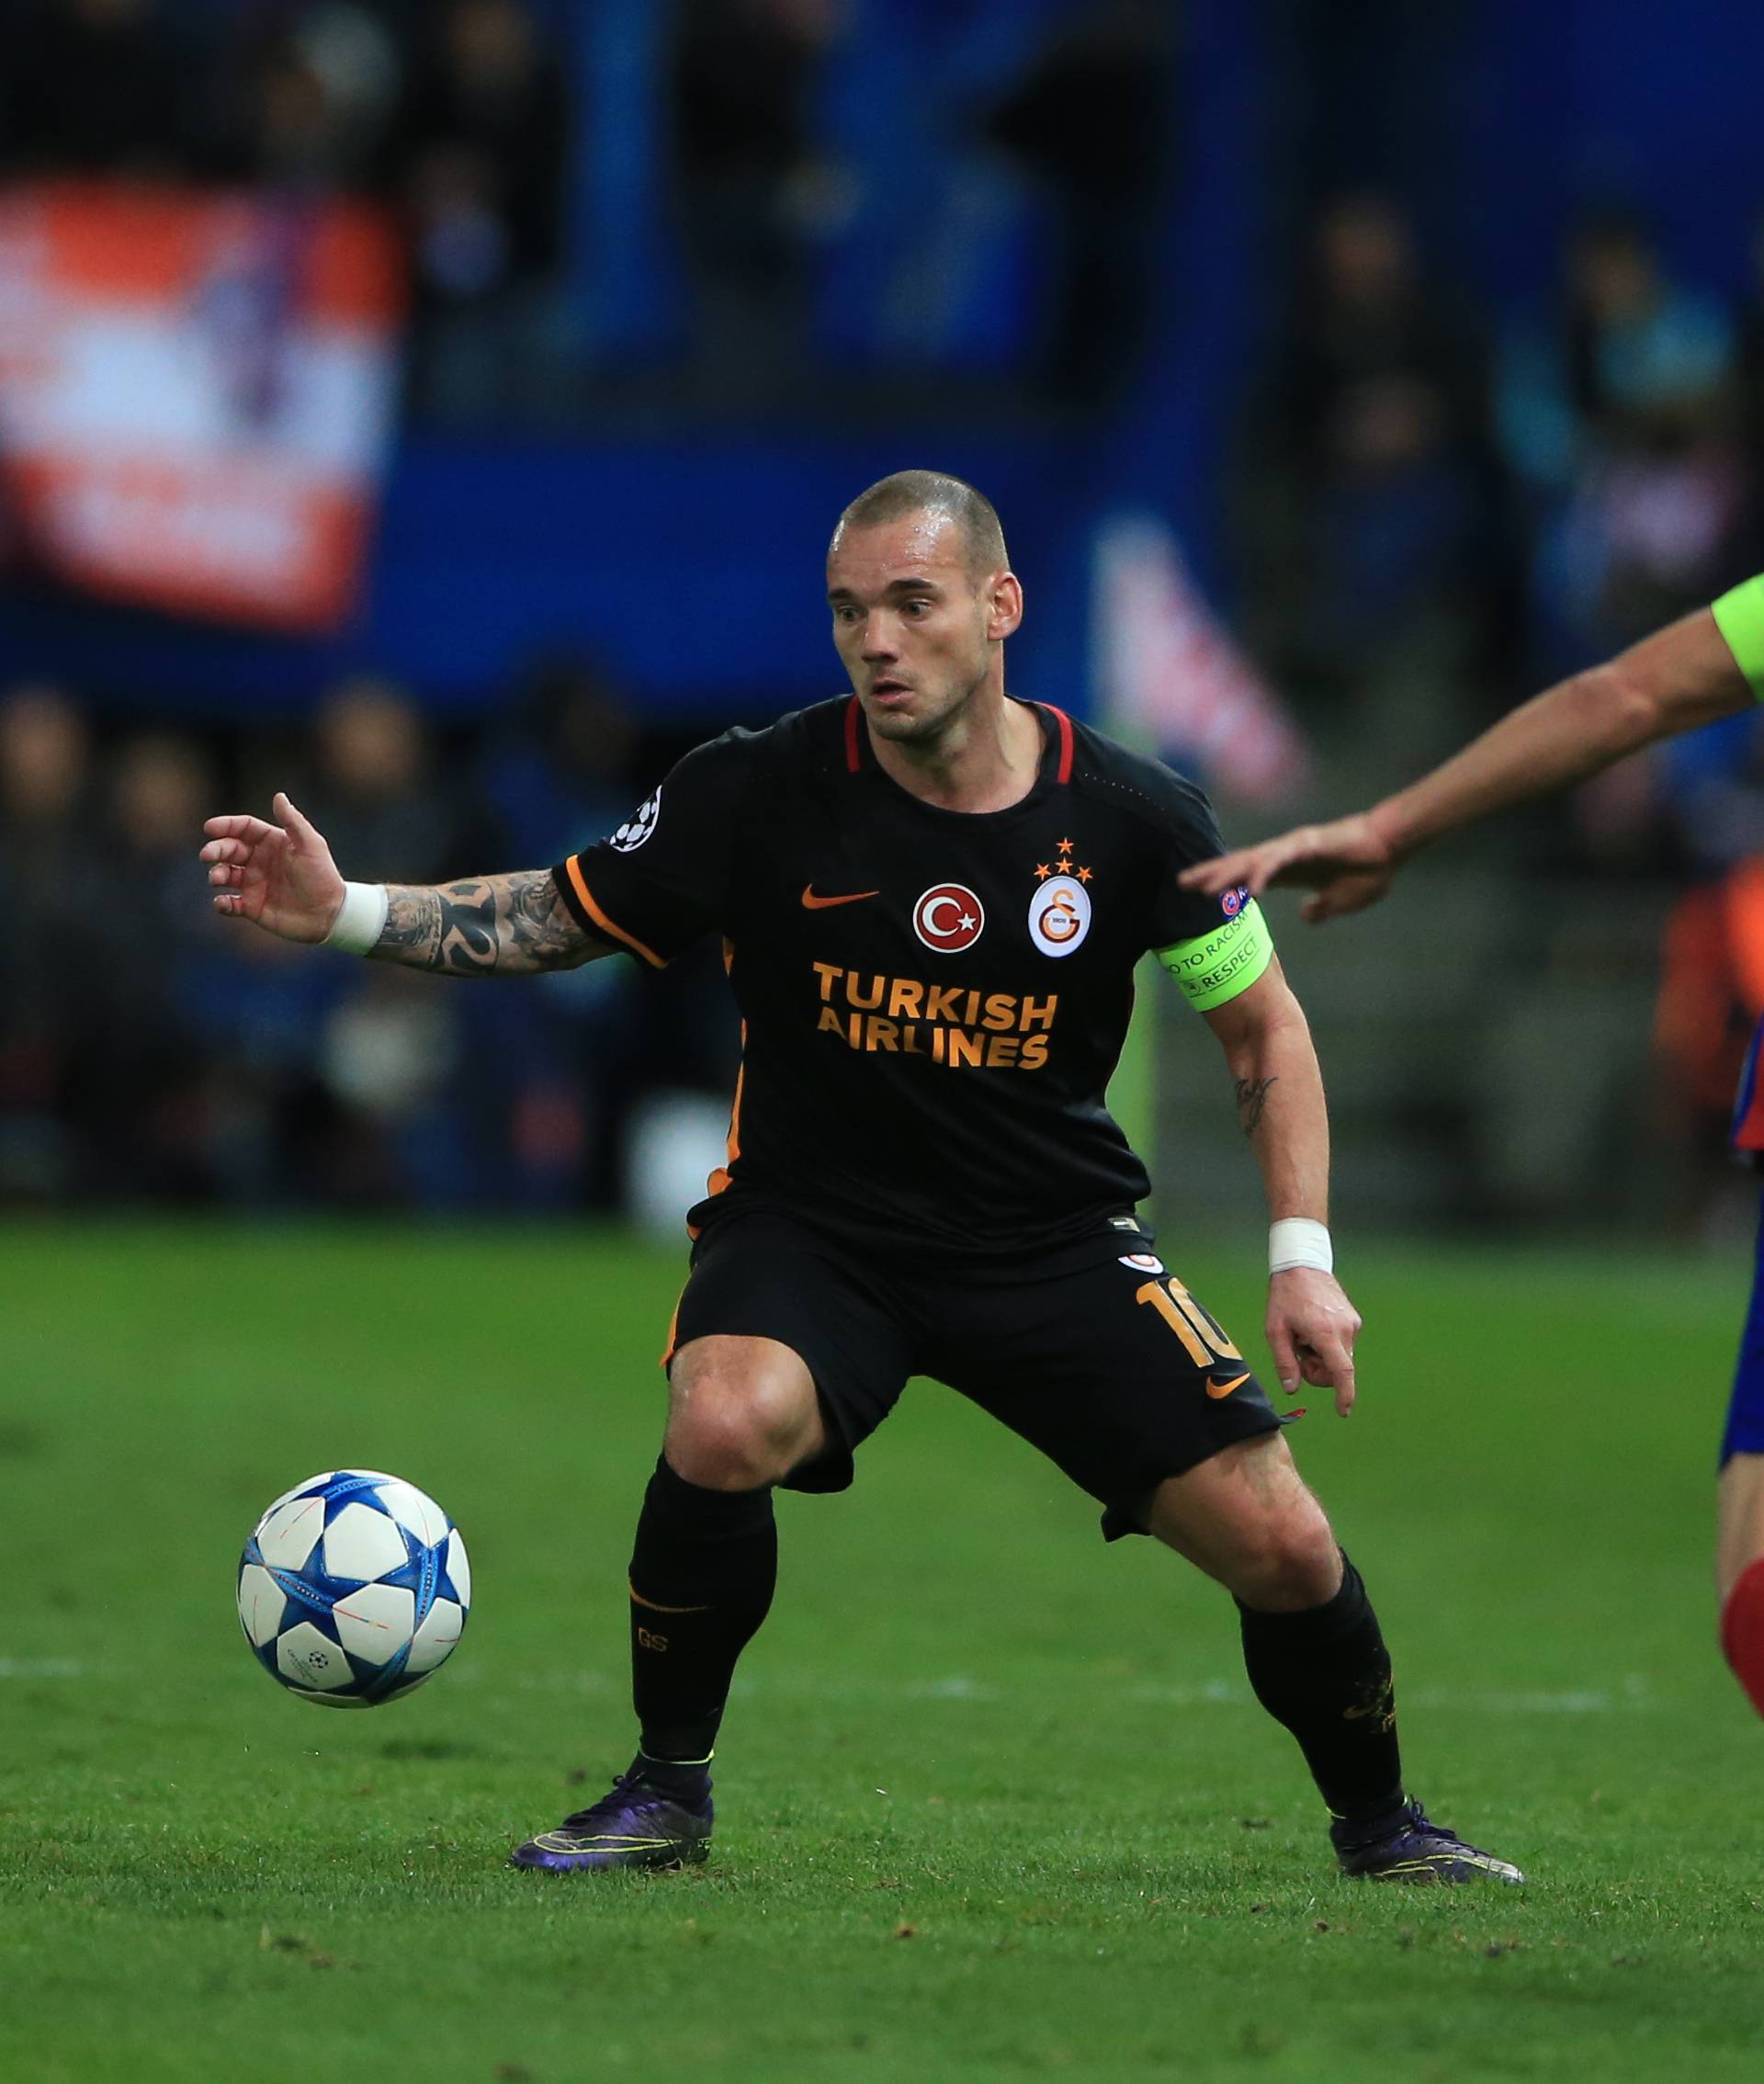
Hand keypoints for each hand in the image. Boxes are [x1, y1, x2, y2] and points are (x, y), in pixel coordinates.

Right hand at [199, 793, 345, 943]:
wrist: (330, 914)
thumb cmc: (323, 876)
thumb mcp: (311, 845)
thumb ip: (293, 821)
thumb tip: (278, 796)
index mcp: (273, 843)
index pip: (244, 829)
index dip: (226, 826)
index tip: (210, 828)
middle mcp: (260, 861)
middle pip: (230, 849)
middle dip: (216, 850)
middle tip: (207, 855)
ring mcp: (255, 884)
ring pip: (225, 874)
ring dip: (217, 873)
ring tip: (217, 877)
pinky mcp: (252, 907)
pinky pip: (230, 904)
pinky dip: (221, 903)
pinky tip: (222, 902)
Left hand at [1177, 811, 1398, 923]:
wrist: (1391, 850)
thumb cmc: (1369, 871)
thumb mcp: (1340, 901)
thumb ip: (1321, 909)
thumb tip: (1307, 916)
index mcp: (1288, 870)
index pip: (1246, 876)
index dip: (1222, 883)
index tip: (1196, 893)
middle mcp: (1284, 856)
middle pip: (1239, 865)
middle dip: (1210, 874)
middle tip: (1180, 883)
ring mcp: (1294, 849)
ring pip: (1252, 861)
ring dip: (1227, 875)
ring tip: (1202, 889)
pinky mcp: (1309, 845)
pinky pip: (1280, 861)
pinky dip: (1263, 873)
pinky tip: (1249, 889)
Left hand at [1266, 1267, 1360, 1417]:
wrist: (1302, 1264)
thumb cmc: (1285, 1297)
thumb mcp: (1275, 1330)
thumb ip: (1284, 1362)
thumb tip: (1292, 1389)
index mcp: (1326, 1333)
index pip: (1342, 1372)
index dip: (1344, 1394)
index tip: (1343, 1410)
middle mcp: (1345, 1329)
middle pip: (1337, 1370)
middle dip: (1317, 1370)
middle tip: (1297, 1353)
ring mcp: (1352, 1323)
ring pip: (1340, 1358)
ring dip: (1321, 1356)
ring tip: (1304, 1335)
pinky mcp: (1353, 1319)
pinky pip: (1342, 1344)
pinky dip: (1328, 1345)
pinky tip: (1313, 1327)